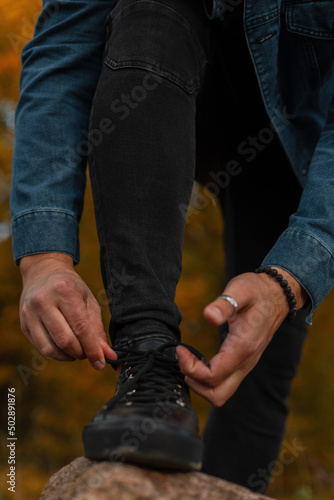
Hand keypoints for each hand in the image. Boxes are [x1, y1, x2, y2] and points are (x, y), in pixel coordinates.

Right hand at [19, 253, 116, 369]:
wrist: (43, 273)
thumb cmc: (71, 287)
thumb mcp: (89, 301)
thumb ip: (98, 329)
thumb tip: (108, 355)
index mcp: (64, 291)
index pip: (80, 327)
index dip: (92, 349)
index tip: (101, 363)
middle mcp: (43, 301)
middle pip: (65, 340)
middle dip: (81, 353)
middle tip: (88, 352)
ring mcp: (30, 313)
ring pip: (50, 348)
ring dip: (68, 356)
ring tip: (77, 350)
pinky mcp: (24, 324)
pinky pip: (41, 348)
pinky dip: (57, 354)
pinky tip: (64, 348)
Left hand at [176, 268, 307, 406]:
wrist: (277, 296)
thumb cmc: (256, 291)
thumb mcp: (240, 290)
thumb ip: (225, 303)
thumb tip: (209, 316)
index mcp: (244, 346)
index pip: (214, 375)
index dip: (191, 367)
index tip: (180, 348)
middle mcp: (247, 361)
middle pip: (218, 394)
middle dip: (195, 382)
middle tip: (183, 359)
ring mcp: (246, 365)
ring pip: (221, 393)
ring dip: (200, 383)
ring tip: (187, 360)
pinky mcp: (243, 363)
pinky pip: (224, 383)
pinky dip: (207, 379)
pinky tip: (197, 360)